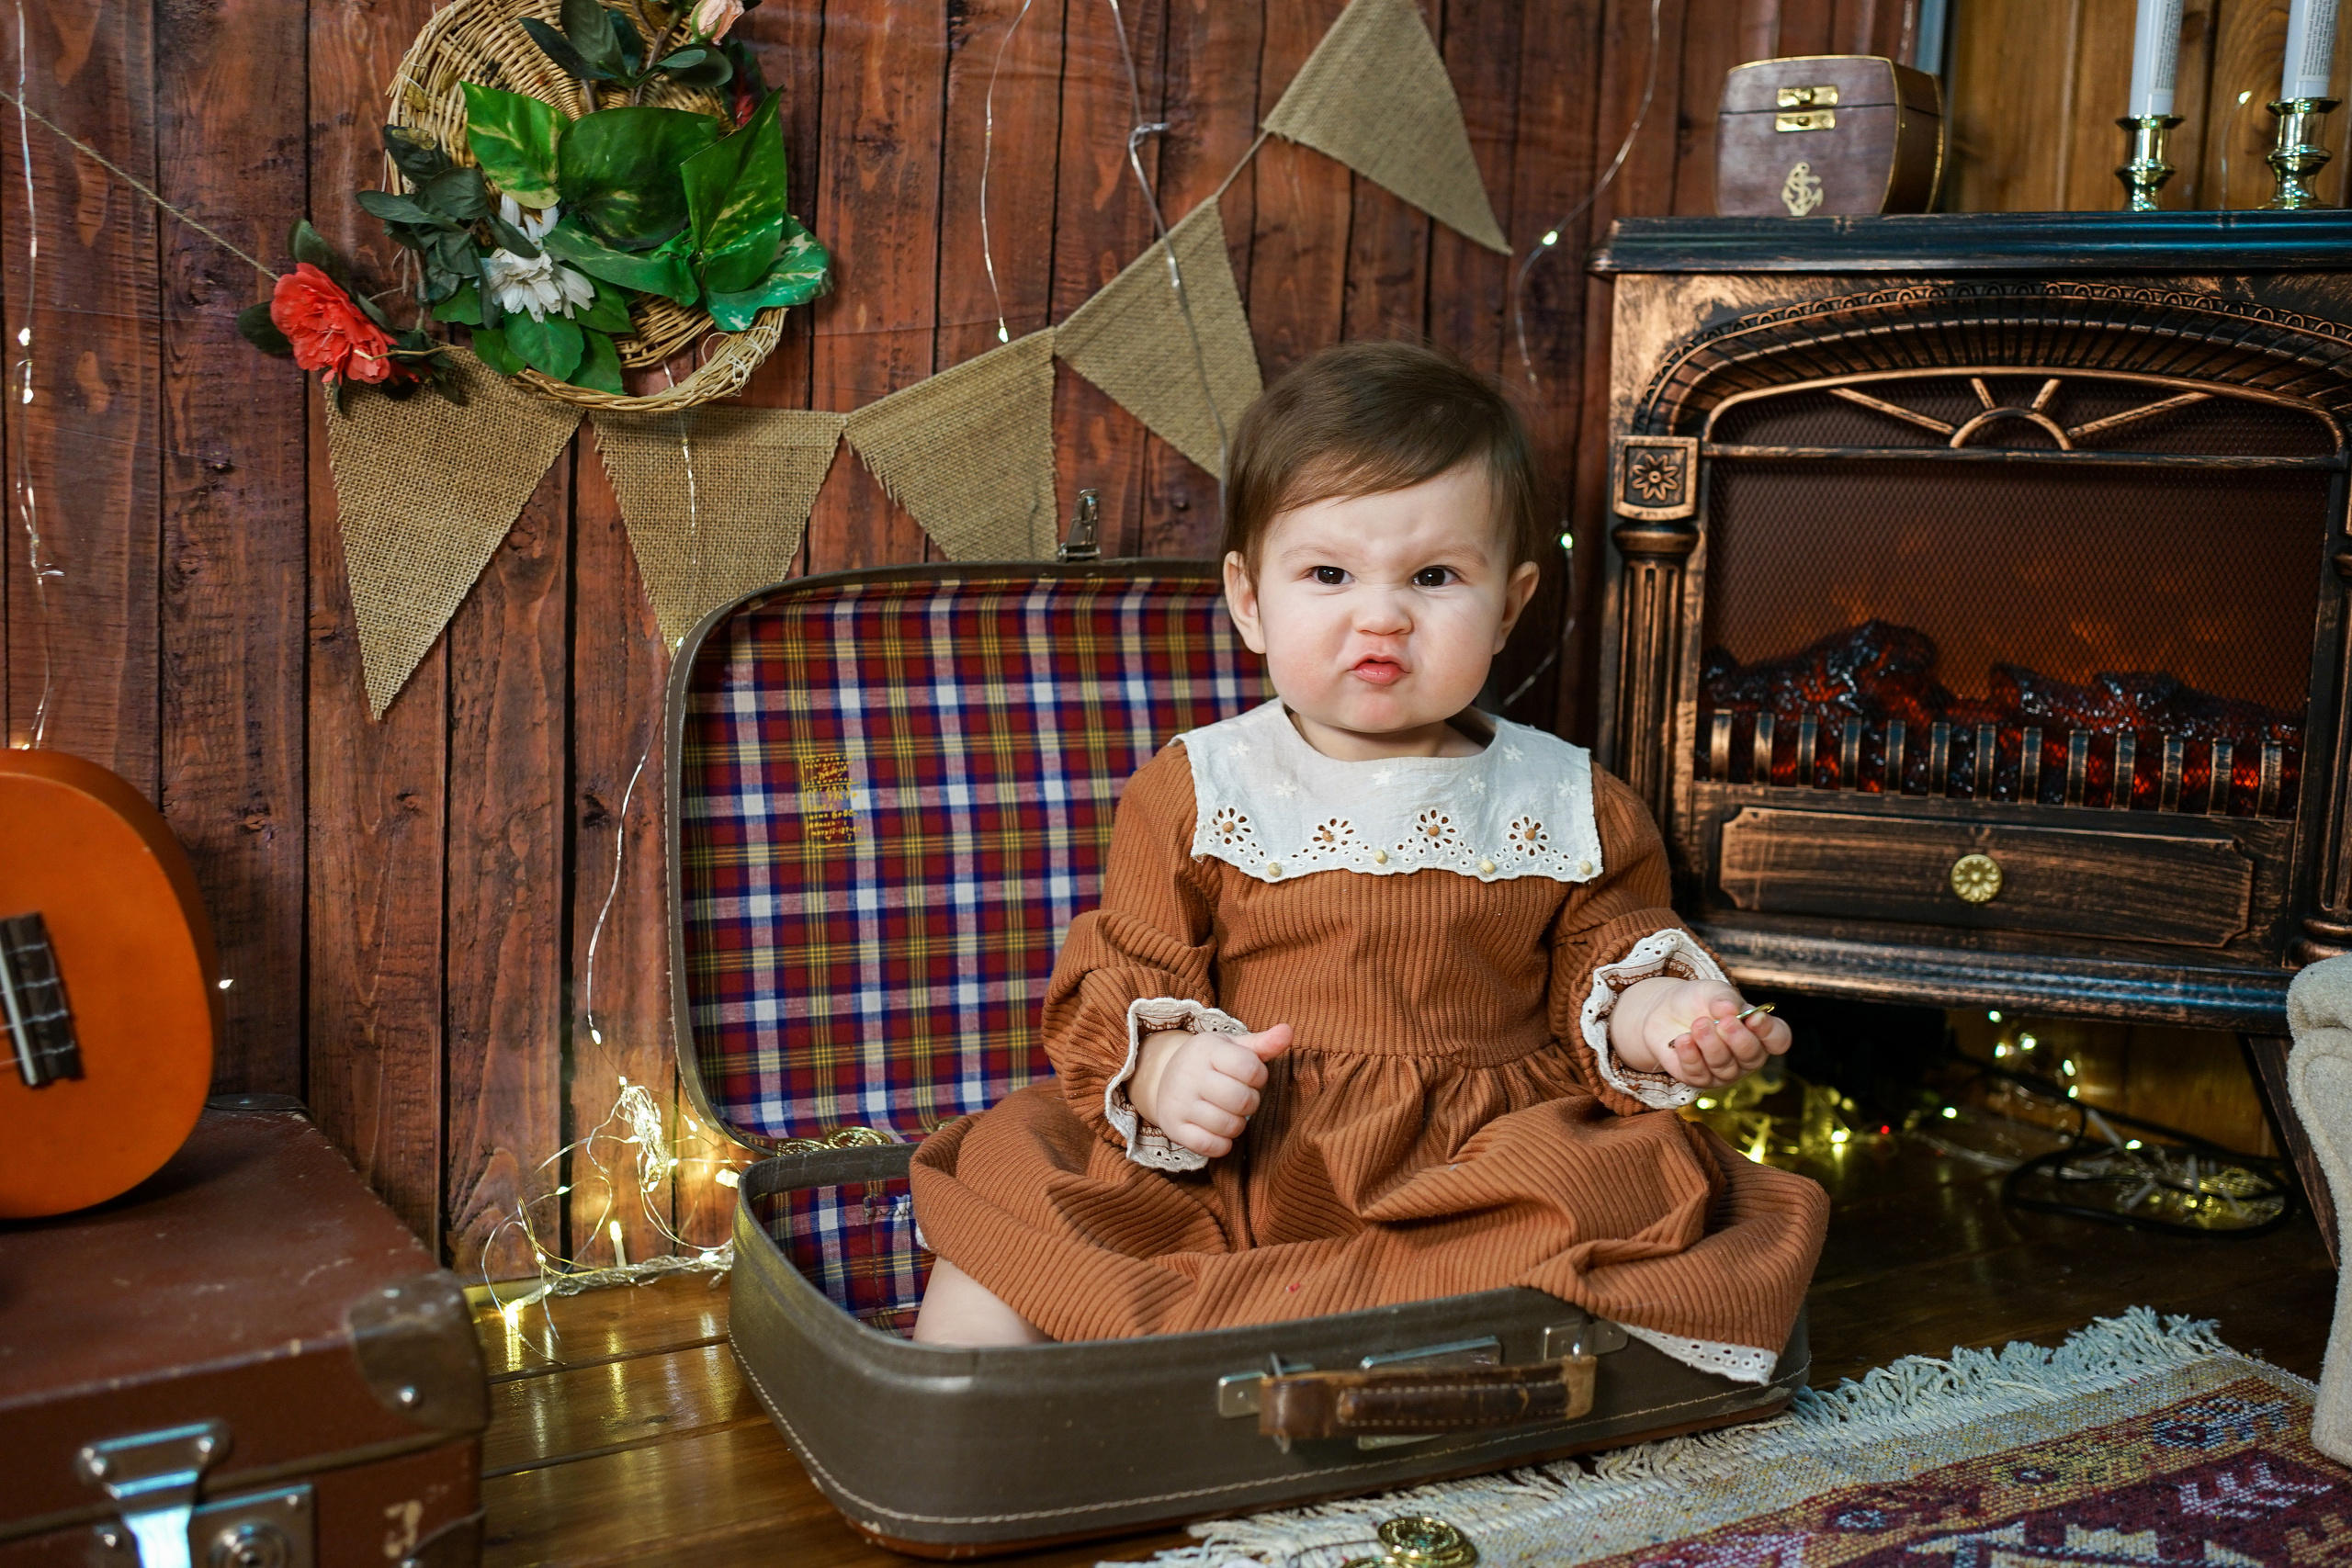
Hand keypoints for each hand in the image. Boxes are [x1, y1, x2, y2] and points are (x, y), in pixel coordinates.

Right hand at [1128, 1023, 1293, 1157]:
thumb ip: (1263, 1043)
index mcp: (1206, 1049)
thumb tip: (1288, 1031)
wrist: (1163, 1078)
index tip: (1251, 1077)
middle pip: (1242, 1100)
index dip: (1259, 1077)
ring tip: (1230, 1113)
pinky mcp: (1173, 1128)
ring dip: (1238, 1124)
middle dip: (1251, 1102)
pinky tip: (1218, 1131)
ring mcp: (1179, 1103)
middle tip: (1242, 1098)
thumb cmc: (1209, 1062)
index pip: (1250, 1068)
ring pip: (1228, 1126)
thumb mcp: (1232, 1047)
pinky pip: (1210, 1146)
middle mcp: (1189, 1074)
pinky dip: (1222, 1144)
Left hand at [1617, 979, 1790, 1088]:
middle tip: (1724, 1022)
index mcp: (1758, 1032)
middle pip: (1752, 1056)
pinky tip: (1682, 1040)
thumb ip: (1723, 998)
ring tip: (1698, 1024)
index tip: (1754, 1018)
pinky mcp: (1699, 1079)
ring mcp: (1724, 1071)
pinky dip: (1690, 1056)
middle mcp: (1746, 1056)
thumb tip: (1730, 1009)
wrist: (1665, 1011)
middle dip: (1738, 1039)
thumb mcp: (1712, 991)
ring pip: (1725, 1067)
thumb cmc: (1698, 1001)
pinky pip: (1699, 1074)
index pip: (1778, 1039)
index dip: (1769, 1031)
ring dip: (1711, 1045)